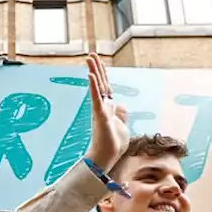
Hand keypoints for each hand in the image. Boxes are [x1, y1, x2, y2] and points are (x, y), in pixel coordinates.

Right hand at [85, 53, 130, 169]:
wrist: (107, 157)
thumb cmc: (113, 144)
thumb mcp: (122, 125)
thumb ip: (121, 113)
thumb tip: (120, 103)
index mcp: (108, 108)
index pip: (106, 86)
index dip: (103, 74)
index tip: (98, 62)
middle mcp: (102, 106)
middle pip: (100, 83)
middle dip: (96, 68)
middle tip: (91, 54)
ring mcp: (100, 110)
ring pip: (97, 87)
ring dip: (93, 72)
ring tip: (89, 59)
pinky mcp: (100, 116)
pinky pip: (96, 98)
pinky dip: (93, 86)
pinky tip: (91, 75)